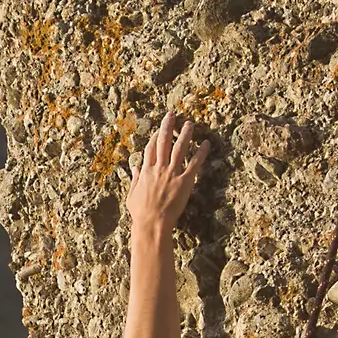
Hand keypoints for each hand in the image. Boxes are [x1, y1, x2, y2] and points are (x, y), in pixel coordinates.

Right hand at [125, 113, 207, 244]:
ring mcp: (172, 174)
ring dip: (185, 134)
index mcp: (146, 171)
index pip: (151, 148)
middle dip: (168, 126)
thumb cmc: (140, 213)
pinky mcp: (185, 182)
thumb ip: (134, 179)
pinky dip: (200, 153)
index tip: (160, 129)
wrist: (152, 223)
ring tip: (190, 123)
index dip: (156, 136)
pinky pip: (194, 164)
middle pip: (164, 142)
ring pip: (179, 148)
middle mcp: (159, 168)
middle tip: (172, 114)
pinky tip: (205, 144)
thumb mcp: (132, 195)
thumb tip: (134, 167)